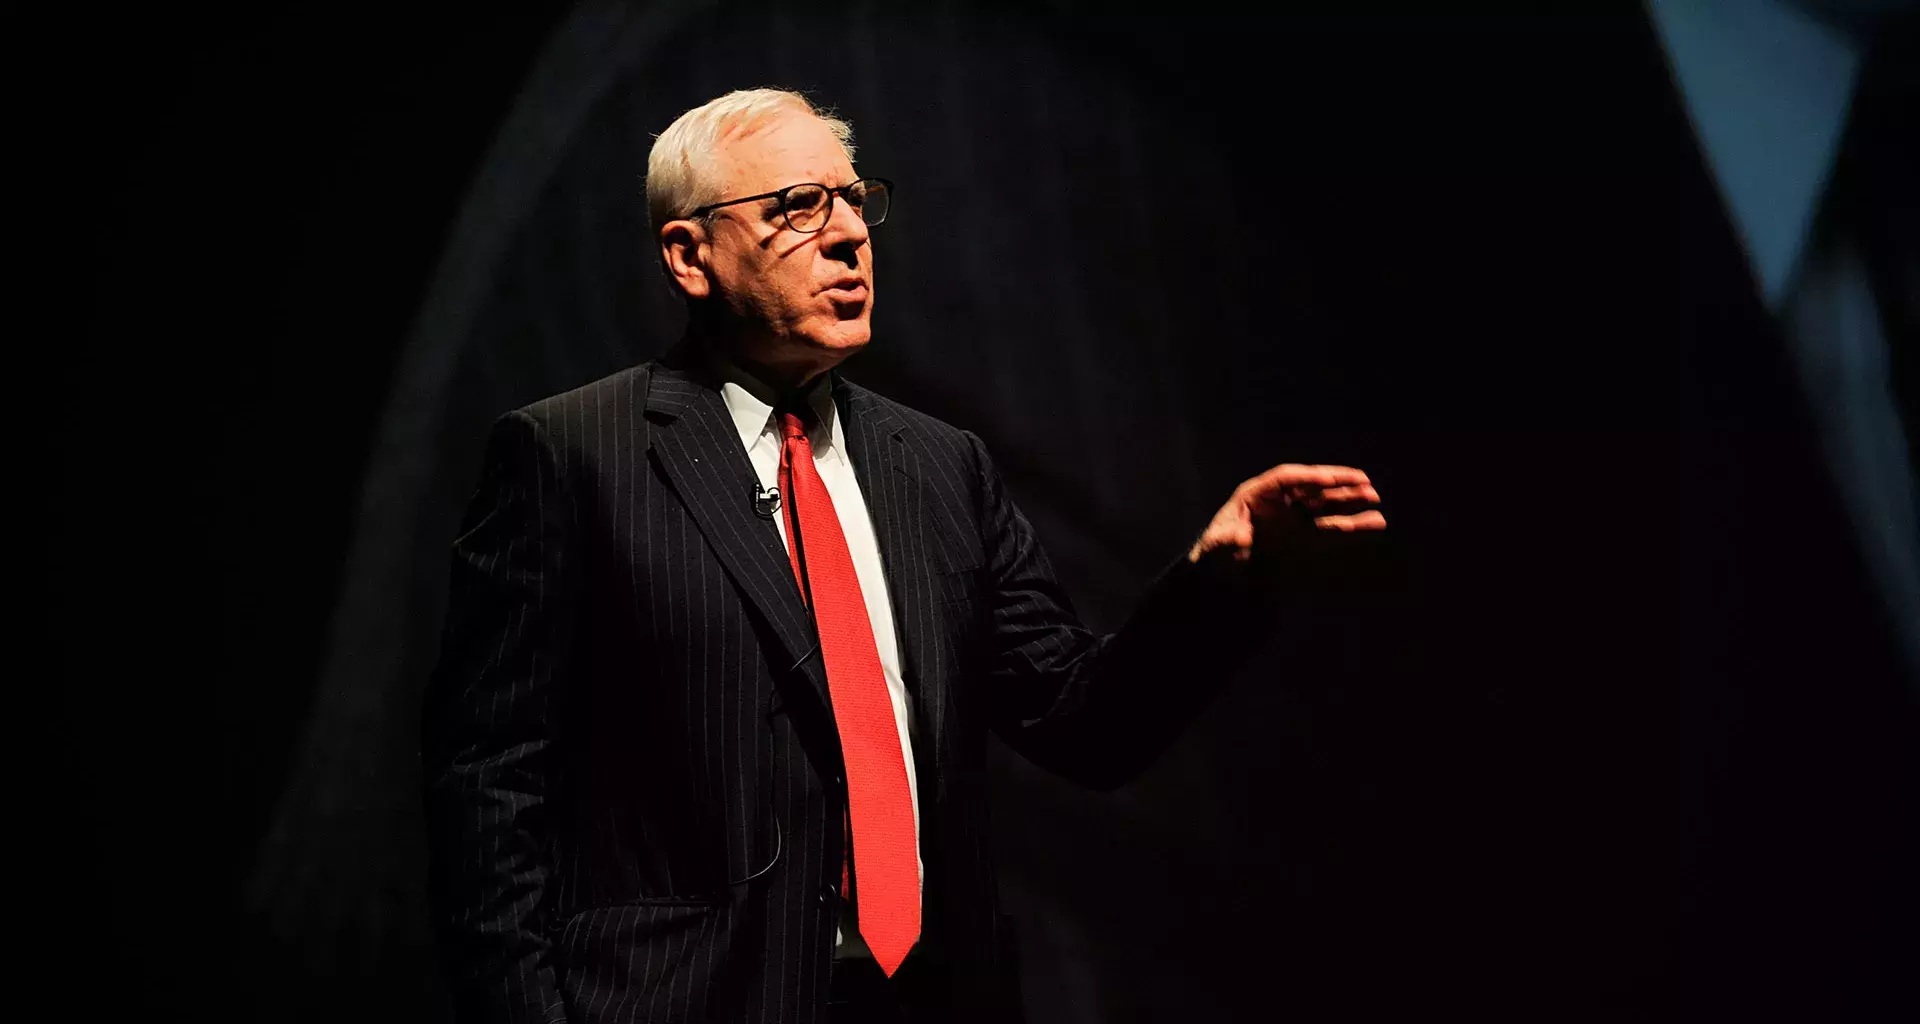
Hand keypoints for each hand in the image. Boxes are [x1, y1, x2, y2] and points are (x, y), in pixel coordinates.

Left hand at [1188, 463, 1385, 562]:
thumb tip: (1240, 538)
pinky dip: (1353, 526)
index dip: (1307, 478)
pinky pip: (1333, 530)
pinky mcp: (1306, 540)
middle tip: (1364, 481)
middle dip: (1337, 483)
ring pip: (1327, 506)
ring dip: (1351, 502)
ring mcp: (1295, 521)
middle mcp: (1280, 504)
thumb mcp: (1215, 547)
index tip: (1326, 480)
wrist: (1223, 578)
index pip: (1284, 480)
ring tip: (1376, 499)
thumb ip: (1226, 541)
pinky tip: (1375, 523)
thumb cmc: (1215, 555)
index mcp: (1256, 496)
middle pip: (1312, 487)